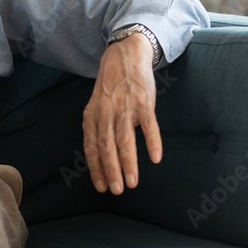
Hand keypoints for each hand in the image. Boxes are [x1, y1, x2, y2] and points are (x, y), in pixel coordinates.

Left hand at [82, 33, 159, 194]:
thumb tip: (99, 157)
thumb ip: (97, 128)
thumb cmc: (110, 86)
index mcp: (92, 115)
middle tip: (116, 191)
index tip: (101, 187)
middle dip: (111, 170)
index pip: (91, 147)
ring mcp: (125, 107)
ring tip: (132, 183)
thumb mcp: (96, 105)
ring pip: (125, 139)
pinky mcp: (144, 102)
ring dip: (128, 163)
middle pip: (106, 146)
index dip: (96, 168)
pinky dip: (152, 142)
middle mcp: (106, 113)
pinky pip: (148, 125)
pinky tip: (155, 158)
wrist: (125, 56)